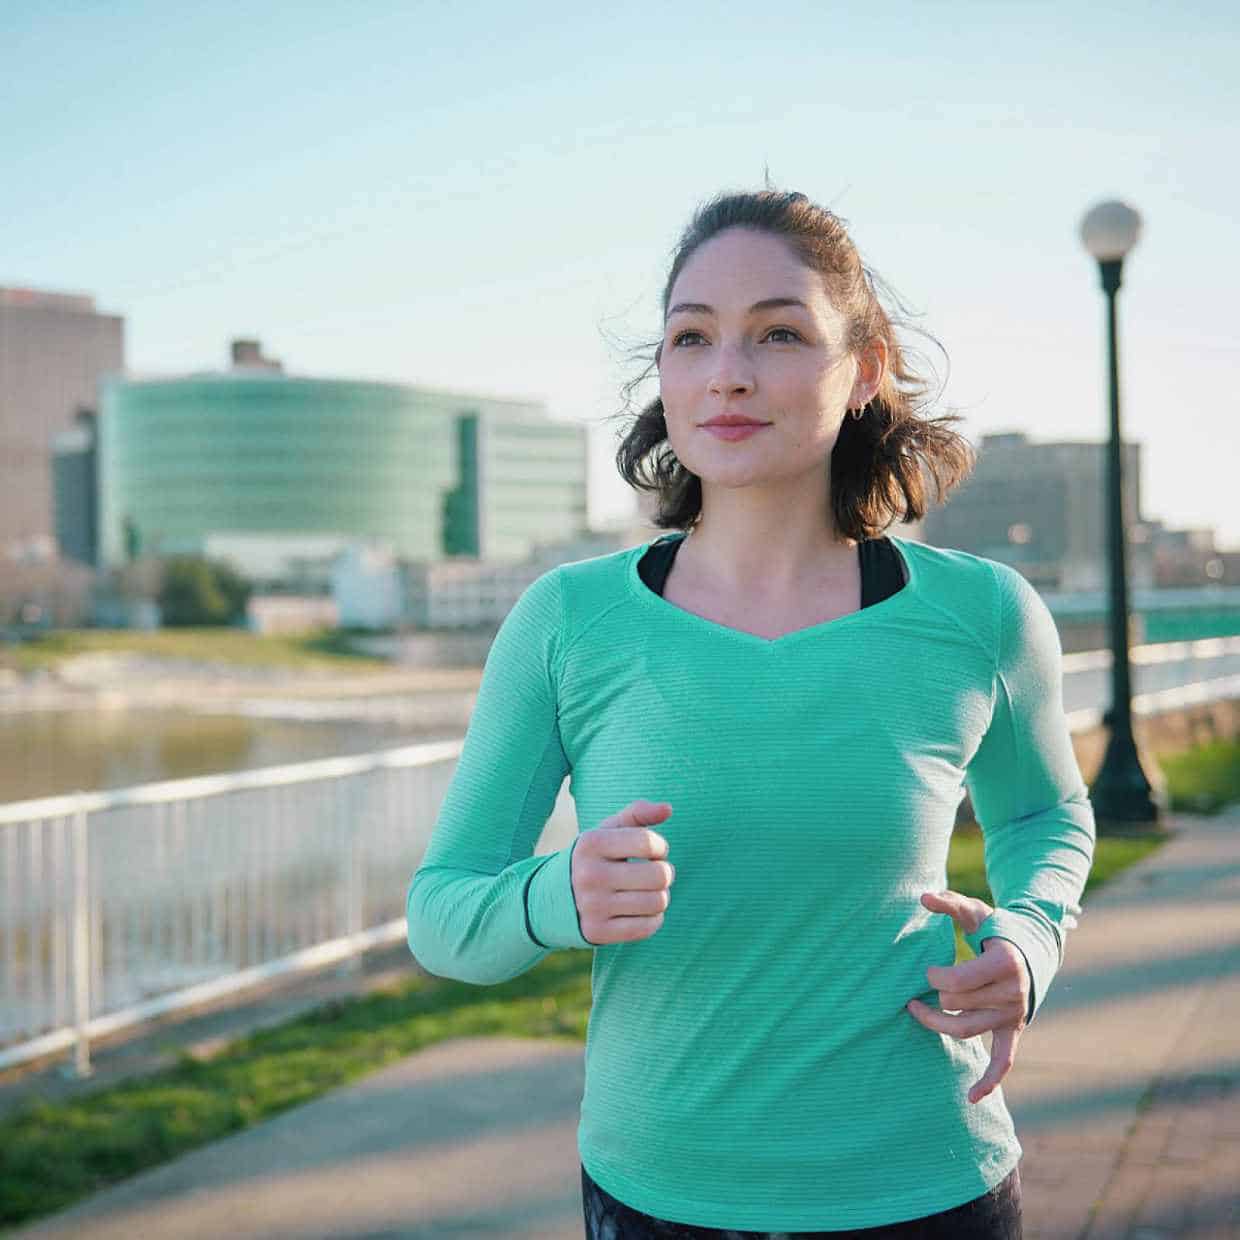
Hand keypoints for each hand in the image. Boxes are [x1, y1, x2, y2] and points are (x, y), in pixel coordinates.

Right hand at [570, 799, 675, 944]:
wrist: (548, 898)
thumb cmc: (591, 858)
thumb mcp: (606, 831)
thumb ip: (638, 814)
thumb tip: (668, 808)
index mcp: (591, 844)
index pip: (648, 843)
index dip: (660, 847)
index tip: (653, 851)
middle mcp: (589, 875)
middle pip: (659, 875)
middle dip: (665, 873)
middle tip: (653, 873)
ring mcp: (592, 906)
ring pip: (657, 902)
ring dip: (660, 896)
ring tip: (647, 891)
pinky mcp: (597, 932)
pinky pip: (647, 927)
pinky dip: (654, 918)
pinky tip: (642, 910)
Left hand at [904, 889, 1029, 1104]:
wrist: (1034, 948)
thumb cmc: (997, 928)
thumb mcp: (976, 911)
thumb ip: (949, 903)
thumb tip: (922, 898)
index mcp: (1003, 964)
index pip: (958, 981)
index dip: (935, 976)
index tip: (926, 970)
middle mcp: (1012, 993)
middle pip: (957, 1005)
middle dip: (935, 995)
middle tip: (922, 985)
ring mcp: (1013, 1015)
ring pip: (967, 1030)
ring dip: (938, 1025)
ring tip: (915, 1010)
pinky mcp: (1012, 1030)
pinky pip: (1004, 1061)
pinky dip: (989, 1081)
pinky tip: (972, 1098)